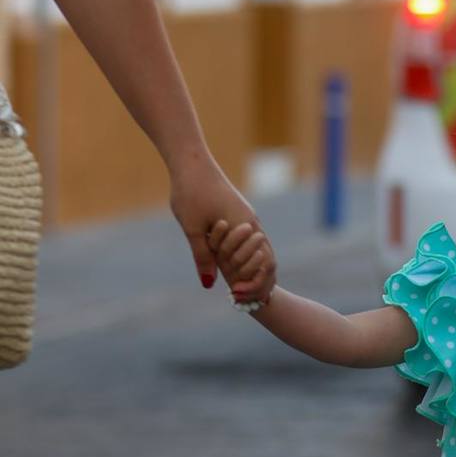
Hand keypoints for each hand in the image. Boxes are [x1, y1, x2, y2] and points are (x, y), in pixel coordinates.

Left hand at [169, 157, 275, 298]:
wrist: (190, 162)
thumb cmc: (190, 193)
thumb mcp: (193, 230)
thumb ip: (203, 258)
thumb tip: (209, 284)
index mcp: (245, 226)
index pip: (263, 262)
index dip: (253, 282)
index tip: (236, 294)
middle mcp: (251, 220)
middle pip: (264, 255)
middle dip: (254, 276)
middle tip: (240, 294)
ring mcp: (247, 214)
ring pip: (257, 246)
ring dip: (248, 263)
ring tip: (238, 282)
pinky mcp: (239, 210)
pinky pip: (248, 236)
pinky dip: (243, 251)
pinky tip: (233, 260)